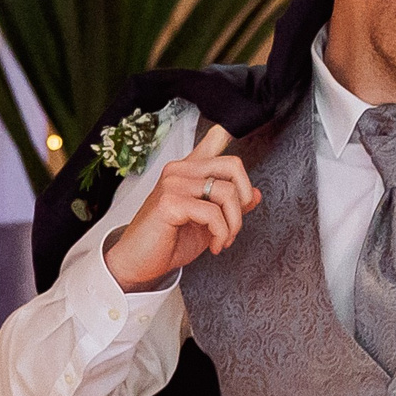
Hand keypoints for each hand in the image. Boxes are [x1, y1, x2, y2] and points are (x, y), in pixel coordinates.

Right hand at [102, 123, 260, 291]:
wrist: (138, 263)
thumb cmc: (167, 241)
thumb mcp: (207, 223)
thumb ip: (229, 206)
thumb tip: (256, 194)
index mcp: (188, 171)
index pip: (214, 139)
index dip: (229, 132)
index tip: (233, 132)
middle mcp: (180, 171)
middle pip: (233, 164)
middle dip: (244, 199)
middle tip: (235, 223)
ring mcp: (173, 184)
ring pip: (227, 193)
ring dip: (233, 224)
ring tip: (222, 239)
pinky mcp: (169, 202)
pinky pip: (212, 213)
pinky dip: (220, 233)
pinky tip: (213, 245)